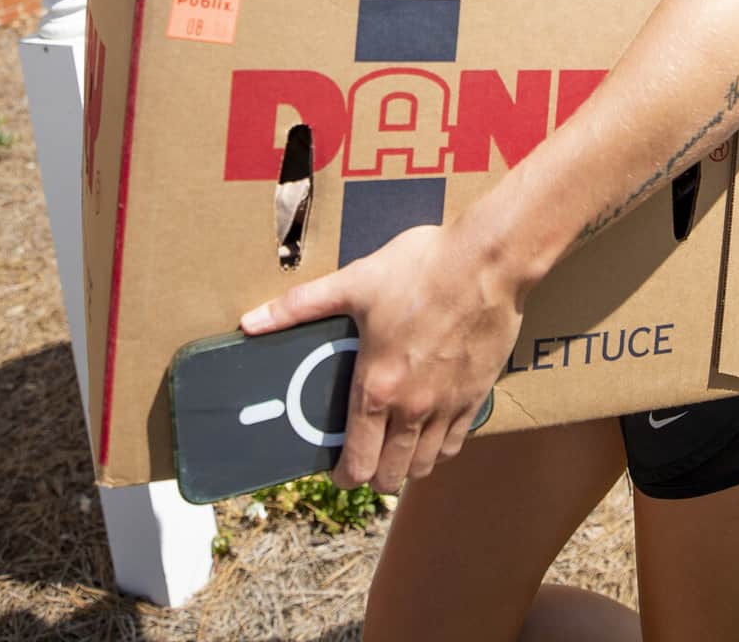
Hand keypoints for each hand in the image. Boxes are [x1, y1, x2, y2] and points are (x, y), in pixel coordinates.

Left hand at [240, 224, 521, 491]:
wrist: (488, 262)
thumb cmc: (421, 268)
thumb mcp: (353, 282)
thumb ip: (299, 307)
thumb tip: (250, 323)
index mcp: (376, 388)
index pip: (356, 463)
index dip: (342, 476)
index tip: (337, 468)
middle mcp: (413, 409)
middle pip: (390, 476)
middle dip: (372, 475)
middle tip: (365, 458)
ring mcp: (448, 407)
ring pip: (425, 466)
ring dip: (406, 466)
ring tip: (396, 448)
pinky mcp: (477, 396)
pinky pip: (457, 444)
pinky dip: (440, 448)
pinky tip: (432, 430)